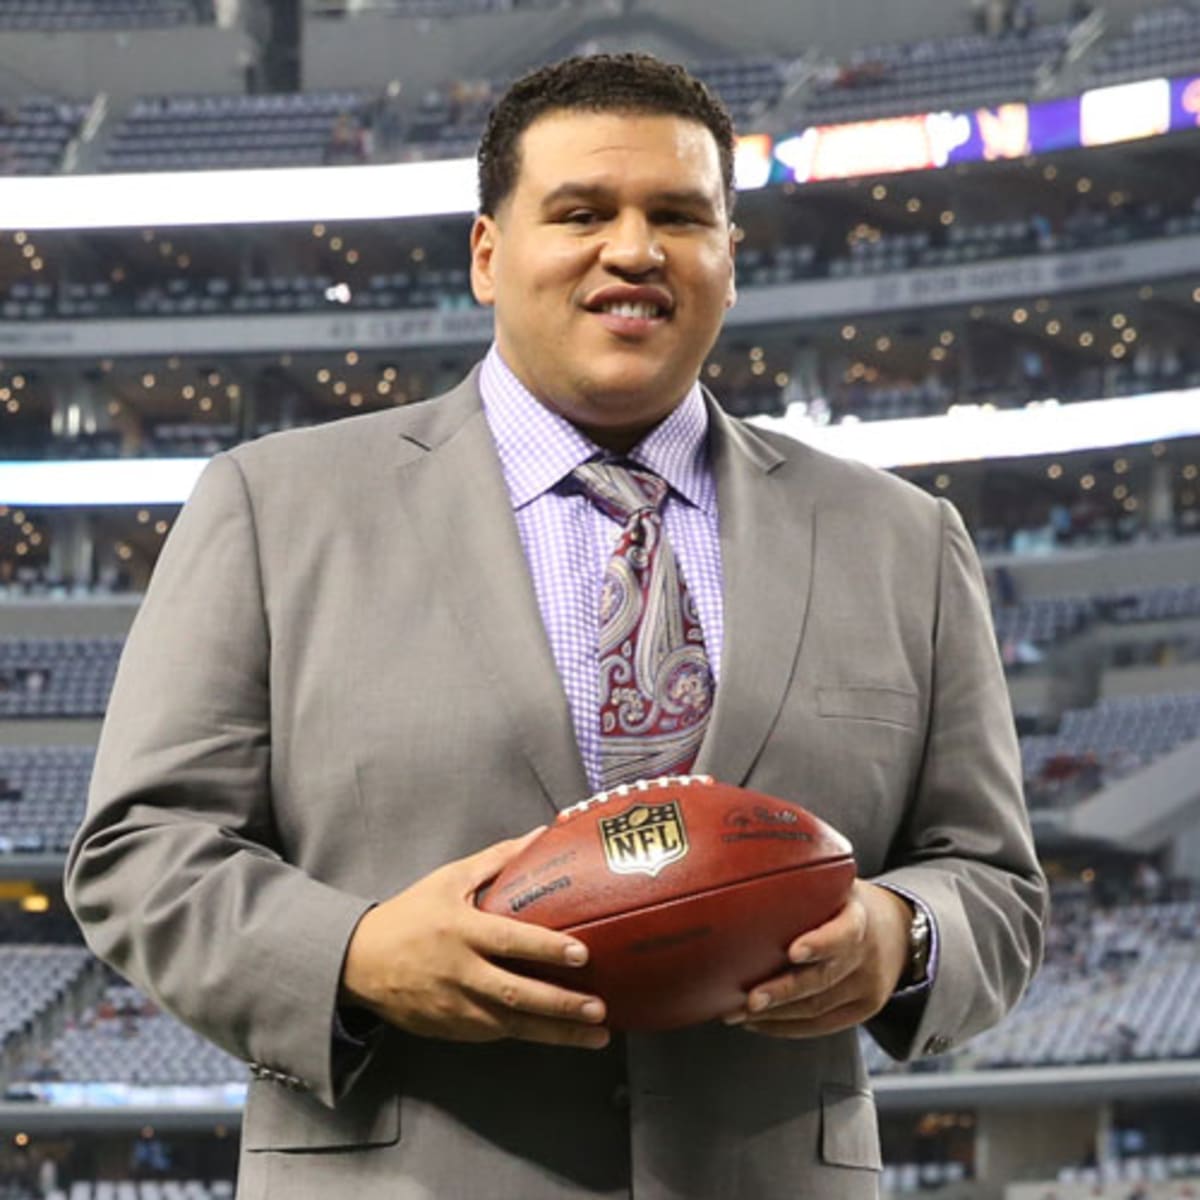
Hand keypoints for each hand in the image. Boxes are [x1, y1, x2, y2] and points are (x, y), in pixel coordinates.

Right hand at [339, 828, 609, 1048]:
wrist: (358, 962)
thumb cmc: (412, 914)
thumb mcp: (450, 879)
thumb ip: (498, 859)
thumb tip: (542, 834)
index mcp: (460, 931)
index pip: (510, 941)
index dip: (546, 948)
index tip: (582, 954)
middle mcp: (459, 972)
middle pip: (516, 993)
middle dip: (561, 1005)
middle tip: (600, 1009)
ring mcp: (455, 1008)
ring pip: (512, 1025)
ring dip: (556, 1032)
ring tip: (597, 1034)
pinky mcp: (451, 1030)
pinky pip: (496, 1034)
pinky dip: (529, 1035)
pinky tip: (561, 1035)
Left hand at [723, 881, 912, 1038]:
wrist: (899, 931)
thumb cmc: (847, 903)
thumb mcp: (837, 884)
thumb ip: (806, 881)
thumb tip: (748, 861)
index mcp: (859, 917)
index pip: (844, 932)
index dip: (820, 943)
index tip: (792, 951)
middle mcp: (866, 955)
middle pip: (824, 979)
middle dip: (783, 992)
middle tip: (749, 999)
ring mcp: (867, 986)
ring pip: (818, 1008)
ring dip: (773, 1014)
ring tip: (736, 1012)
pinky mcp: (862, 1010)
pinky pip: (821, 1024)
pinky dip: (785, 1026)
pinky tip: (757, 1022)